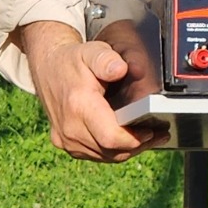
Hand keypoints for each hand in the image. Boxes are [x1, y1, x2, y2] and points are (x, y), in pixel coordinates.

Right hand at [16, 20, 165, 161]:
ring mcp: (65, 138)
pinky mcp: (64, 142)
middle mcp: (69, 127)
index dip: (135, 139)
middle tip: (159, 134)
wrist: (48, 66)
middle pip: (111, 151)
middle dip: (138, 145)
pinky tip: (127, 140)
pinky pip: (94, 154)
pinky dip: (112, 151)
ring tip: (149, 138)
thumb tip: (121, 69)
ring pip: (104, 156)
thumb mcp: (92, 51)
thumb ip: (107, 60)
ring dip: (127, 150)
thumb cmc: (72, 60)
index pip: (110, 137)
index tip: (152, 131)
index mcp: (78, 106)